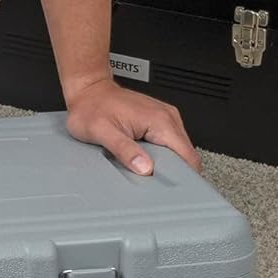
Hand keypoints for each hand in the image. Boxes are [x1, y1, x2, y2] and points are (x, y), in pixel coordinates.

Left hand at [64, 76, 201, 175]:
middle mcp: (167, 116)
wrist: (89, 90)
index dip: (183, 176)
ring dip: (166, 162)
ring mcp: (165, 117)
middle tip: (150, 179)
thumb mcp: (101, 131)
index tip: (172, 188)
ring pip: (178, 150)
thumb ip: (124, 150)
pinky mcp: (159, 119)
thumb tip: (145, 168)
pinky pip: (169, 143)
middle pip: (185, 155)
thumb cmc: (91, 107)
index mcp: (160, 120)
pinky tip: (144, 156)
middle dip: (173, 171)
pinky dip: (161, 154)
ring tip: (144, 165)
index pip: (188, 155)